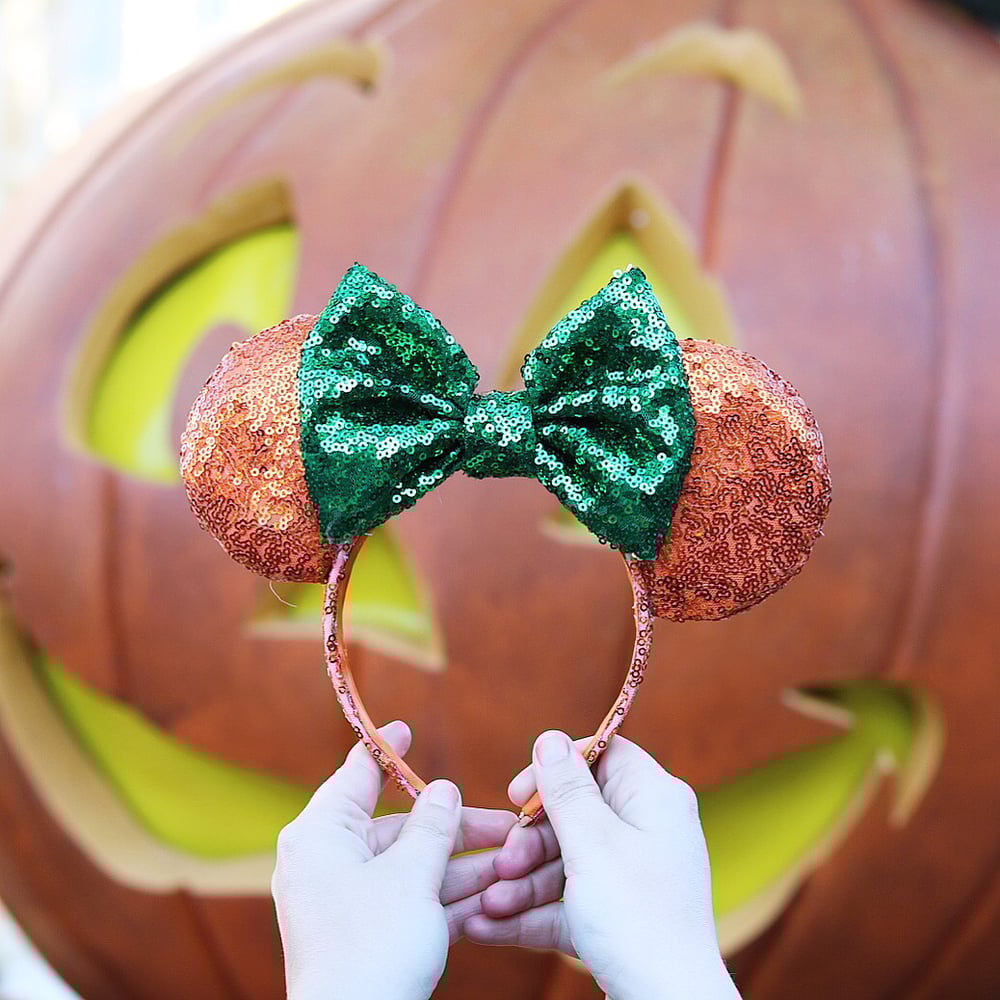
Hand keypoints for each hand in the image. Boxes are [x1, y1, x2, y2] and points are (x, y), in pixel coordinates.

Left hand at [272, 721, 515, 999]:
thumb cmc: (373, 948)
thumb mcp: (410, 875)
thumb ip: (432, 826)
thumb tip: (443, 789)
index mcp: (320, 835)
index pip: (356, 775)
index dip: (387, 750)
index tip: (409, 727)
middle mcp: (327, 862)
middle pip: (398, 827)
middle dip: (454, 828)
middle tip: (505, 824)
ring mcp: (345, 901)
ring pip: (410, 868)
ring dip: (460, 867)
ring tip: (513, 861)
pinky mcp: (364, 935)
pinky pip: (408, 902)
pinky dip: (444, 900)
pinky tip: (491, 897)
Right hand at [464, 732, 740, 999]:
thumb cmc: (639, 919)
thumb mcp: (594, 844)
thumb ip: (567, 788)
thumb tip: (550, 737)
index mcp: (653, 799)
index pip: (602, 755)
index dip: (556, 768)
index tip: (517, 793)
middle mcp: (646, 830)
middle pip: (575, 813)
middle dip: (529, 840)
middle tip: (502, 862)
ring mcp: (632, 875)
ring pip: (565, 862)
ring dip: (521, 882)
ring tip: (488, 904)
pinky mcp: (618, 915)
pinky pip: (568, 901)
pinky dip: (531, 912)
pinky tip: (488, 925)